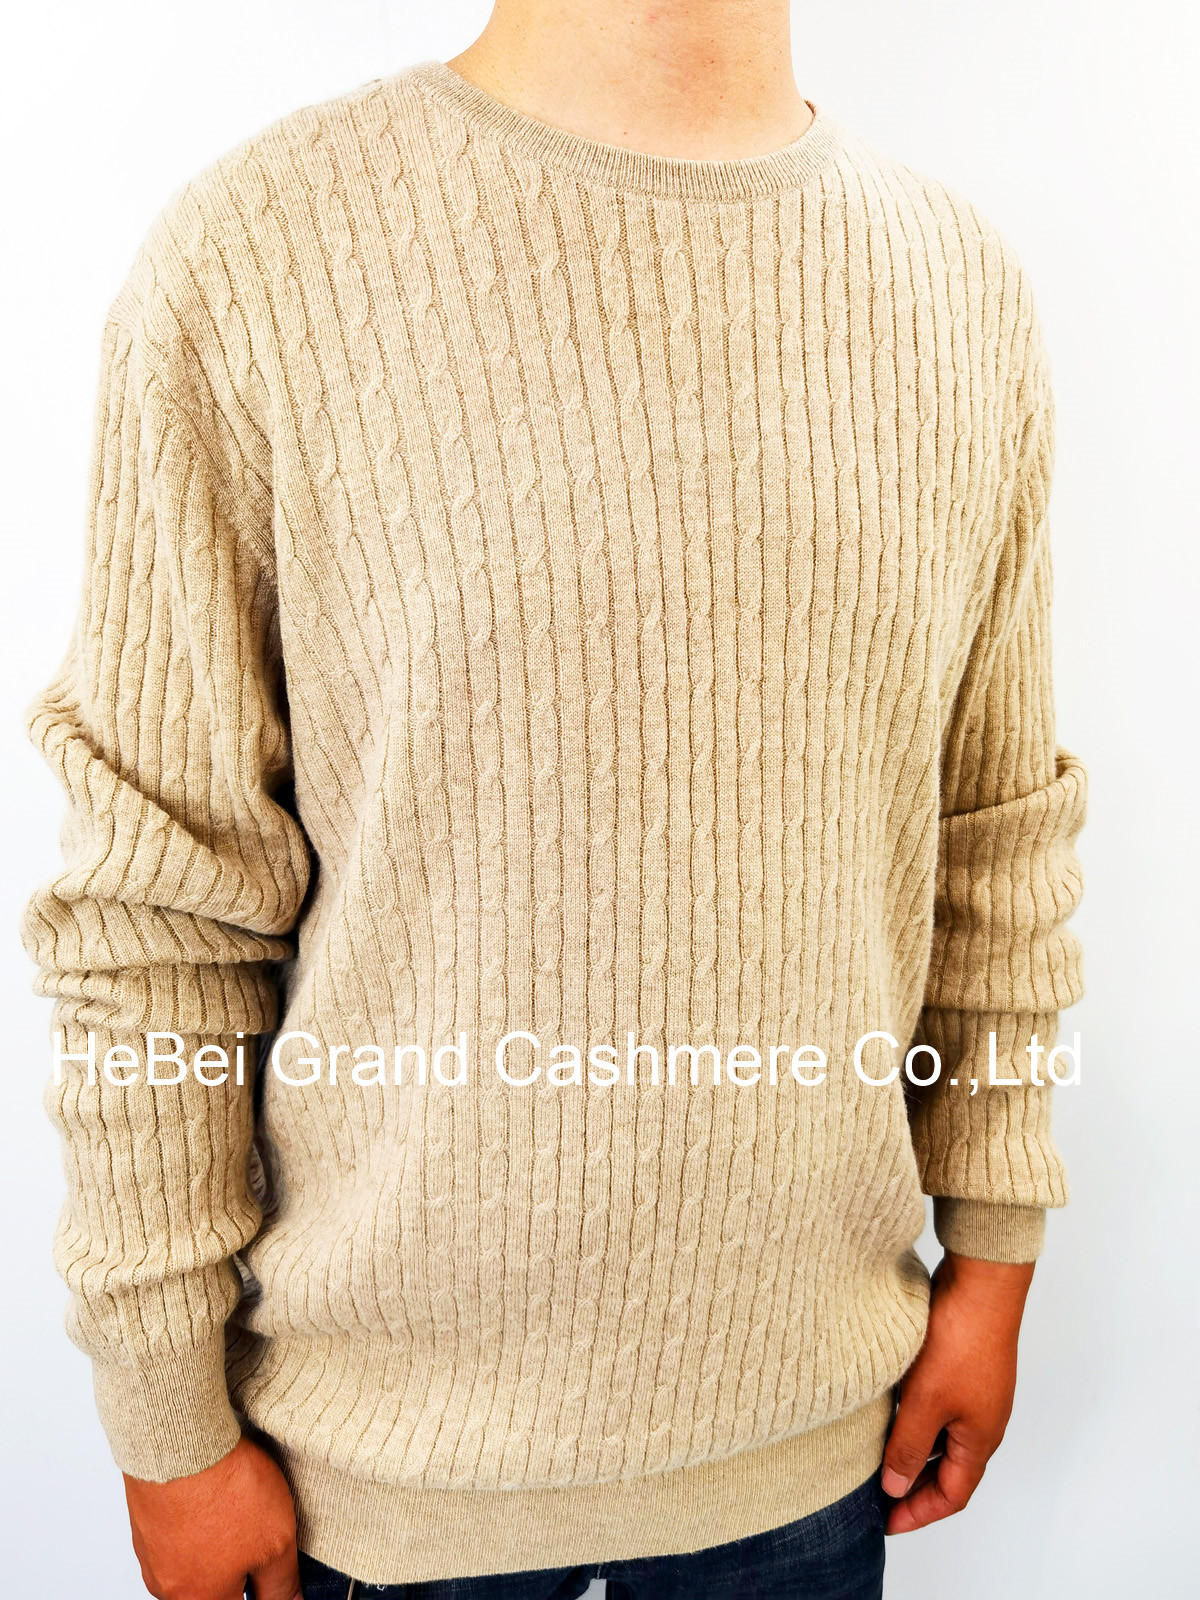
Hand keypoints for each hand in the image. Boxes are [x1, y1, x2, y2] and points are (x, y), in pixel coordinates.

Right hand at [123, 1434, 300, 1599]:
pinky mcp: (144, 1519)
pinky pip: (175, 1529)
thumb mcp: (275, 1541)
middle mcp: (170, 1585)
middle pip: (212, 1585)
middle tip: (254, 1528)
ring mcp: (152, 1552)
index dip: (259, 1587)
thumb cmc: (222, 1490)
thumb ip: (280, 1582)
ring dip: (215, 1538)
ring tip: (234, 1504)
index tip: (266, 1565)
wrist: (177, 1442)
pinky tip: (211, 1491)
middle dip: (237, 1563)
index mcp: (201, 1599)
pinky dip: (194, 1516)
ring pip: (193, 1556)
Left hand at [881, 1249, 1034, 1533]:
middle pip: (950, 1470)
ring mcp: (976, 1392)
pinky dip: (918, 1420)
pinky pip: (941, 1408)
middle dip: (915, 1487)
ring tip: (878, 1455)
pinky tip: (891, 1410)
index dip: (919, 1513)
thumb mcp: (925, 1403)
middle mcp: (983, 1421)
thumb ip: (908, 1447)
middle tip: (878, 1495)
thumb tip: (895, 1487)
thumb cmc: (960, 1342)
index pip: (953, 1495)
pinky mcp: (965, 1366)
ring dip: (915, 1450)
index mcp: (979, 1439)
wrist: (981, 1283)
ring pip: (944, 1437)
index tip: (887, 1522)